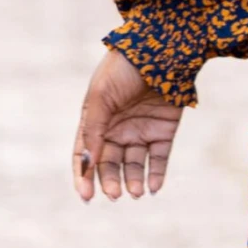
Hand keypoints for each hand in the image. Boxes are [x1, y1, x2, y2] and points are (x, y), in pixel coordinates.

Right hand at [72, 48, 182, 201]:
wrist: (160, 50)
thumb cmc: (122, 70)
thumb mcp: (101, 98)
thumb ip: (93, 130)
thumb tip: (87, 163)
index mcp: (95, 120)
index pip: (85, 155)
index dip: (84, 177)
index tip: (87, 197)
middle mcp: (117, 129)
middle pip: (110, 164)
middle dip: (110, 181)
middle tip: (115, 195)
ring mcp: (140, 130)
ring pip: (134, 165)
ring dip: (133, 181)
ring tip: (136, 193)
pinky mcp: (164, 130)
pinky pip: (159, 158)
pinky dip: (157, 174)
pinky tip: (154, 187)